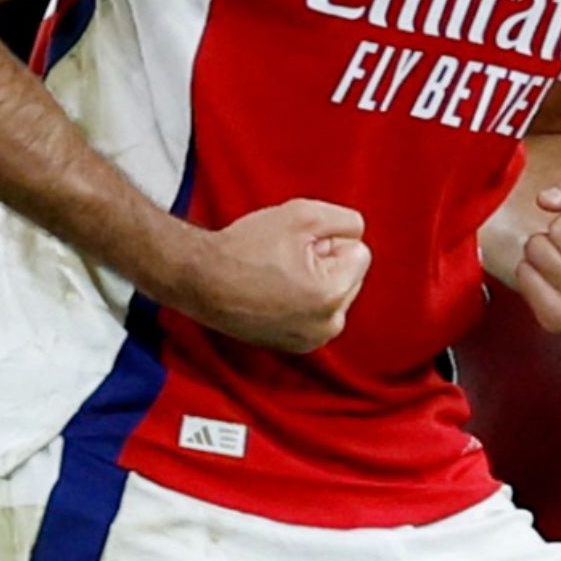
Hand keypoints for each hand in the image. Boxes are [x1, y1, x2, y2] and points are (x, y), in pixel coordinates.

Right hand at [178, 199, 370, 352]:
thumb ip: (346, 220)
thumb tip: (358, 236)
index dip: (329, 240)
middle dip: (326, 262)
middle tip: (284, 259)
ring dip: (315, 279)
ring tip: (276, 275)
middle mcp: (327, 326)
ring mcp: (311, 340)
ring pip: (333, 293)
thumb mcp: (303, 214)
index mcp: (333, 295)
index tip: (296, 246)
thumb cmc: (247, 246)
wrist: (201, 281)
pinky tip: (272, 292)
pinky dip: (302, 299)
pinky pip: (315, 311)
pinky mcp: (295, 346)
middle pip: (349, 275)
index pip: (359, 251)